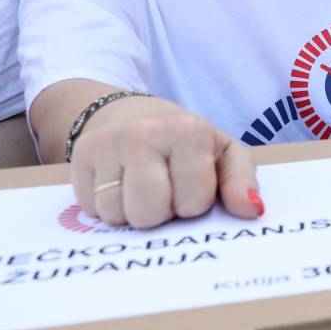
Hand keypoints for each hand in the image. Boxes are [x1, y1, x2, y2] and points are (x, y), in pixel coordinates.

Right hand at [72, 99, 259, 229]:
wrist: (132, 114)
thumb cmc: (187, 142)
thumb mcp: (225, 154)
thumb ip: (242, 182)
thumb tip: (253, 210)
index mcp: (186, 131)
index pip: (192, 203)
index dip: (194, 203)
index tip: (193, 183)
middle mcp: (141, 134)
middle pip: (149, 214)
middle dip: (161, 212)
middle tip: (166, 189)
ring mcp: (105, 145)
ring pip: (116, 216)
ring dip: (132, 212)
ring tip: (142, 187)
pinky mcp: (77, 158)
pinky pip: (92, 211)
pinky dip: (107, 207)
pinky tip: (119, 185)